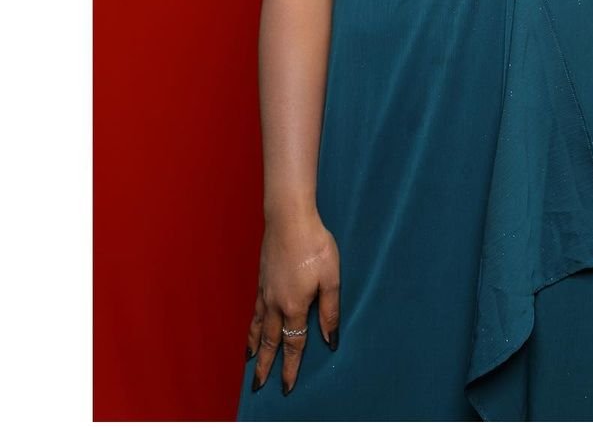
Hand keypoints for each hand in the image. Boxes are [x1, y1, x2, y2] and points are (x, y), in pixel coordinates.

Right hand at [246, 211, 340, 395]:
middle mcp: (275, 304)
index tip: (286, 387)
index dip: (291, 367)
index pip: (293, 344)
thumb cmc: (314, 245)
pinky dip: (251, 325)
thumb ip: (330, 310)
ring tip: (250, 361)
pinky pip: (254, 310)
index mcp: (294, 306)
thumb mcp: (331, 277)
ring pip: (258, 327)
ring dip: (254, 347)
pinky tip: (252, 325)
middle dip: (265, 365)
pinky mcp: (262, 278)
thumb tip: (329, 339)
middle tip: (258, 386)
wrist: (288, 218)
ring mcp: (265, 291)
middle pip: (270, 341)